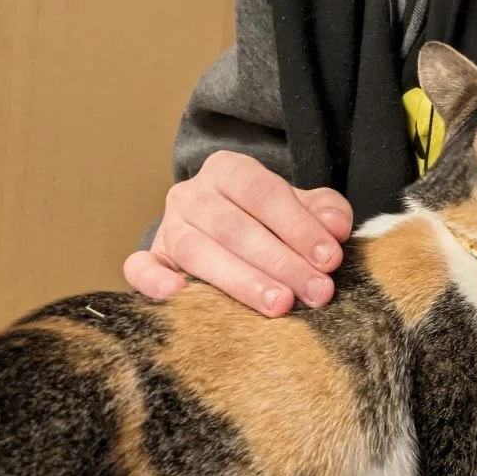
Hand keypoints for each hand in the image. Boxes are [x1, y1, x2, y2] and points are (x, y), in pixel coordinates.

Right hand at [123, 151, 352, 315]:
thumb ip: (324, 211)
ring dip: (240, 280)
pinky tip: (181, 296)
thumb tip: (337, 227)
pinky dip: (154, 282)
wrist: (226, 234)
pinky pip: (140, 269)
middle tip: (316, 292)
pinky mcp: (150, 260)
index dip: (298, 226)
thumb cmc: (270, 223)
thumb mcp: (301, 209)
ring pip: (197, 250)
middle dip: (281, 262)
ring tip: (279, 305)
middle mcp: (192, 194)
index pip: (263, 193)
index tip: (330, 259)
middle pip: (234, 226)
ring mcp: (167, 227)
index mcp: (228, 170)